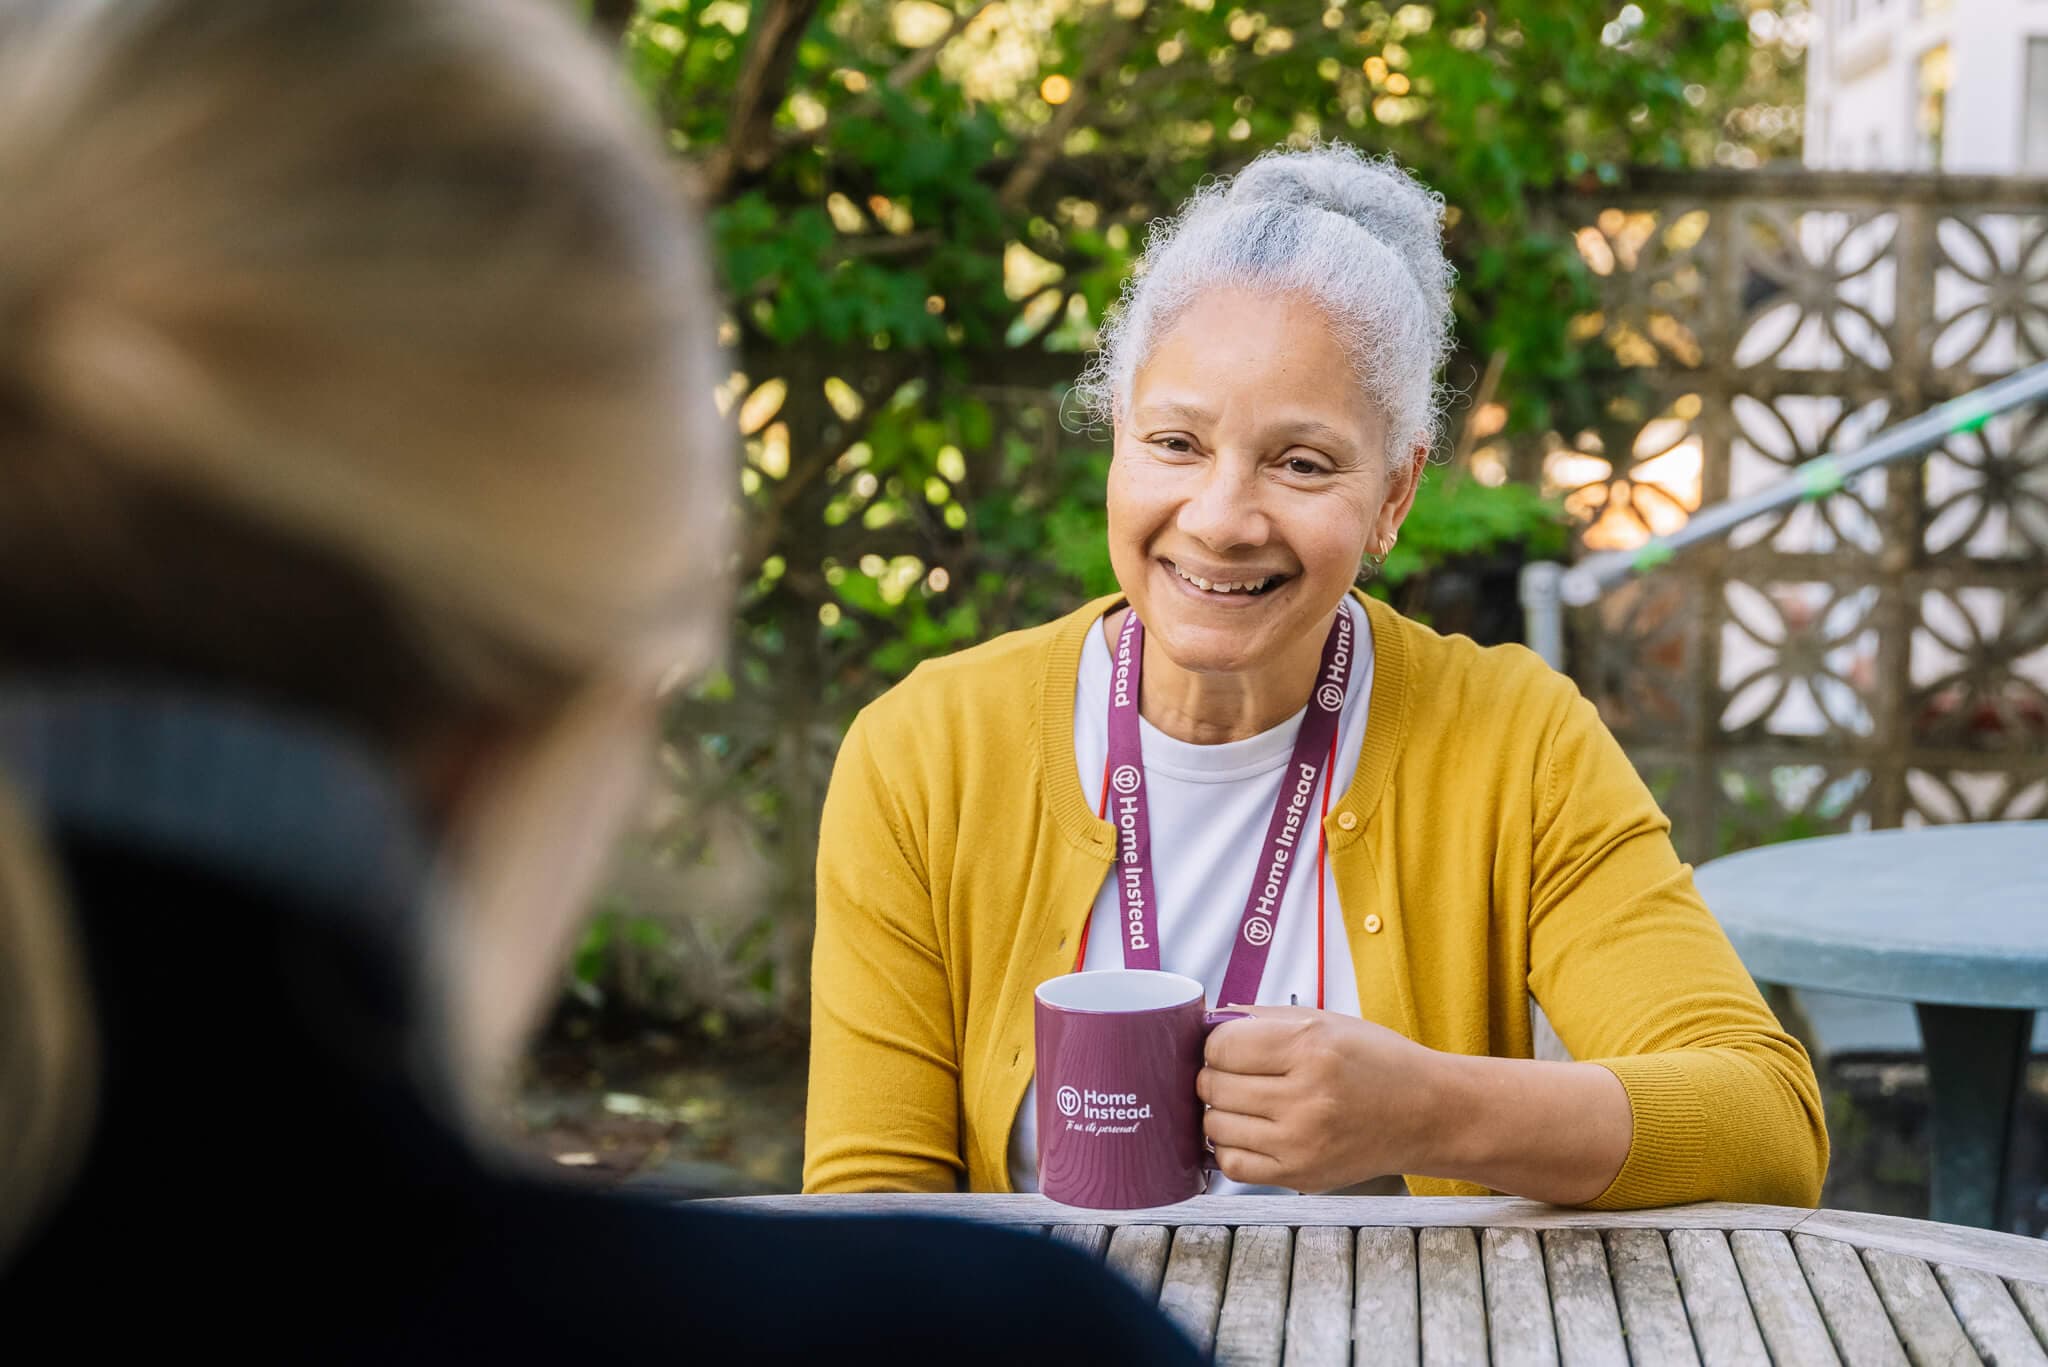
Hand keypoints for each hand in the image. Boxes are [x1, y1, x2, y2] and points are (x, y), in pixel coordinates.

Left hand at [1197, 1005, 1442, 1192]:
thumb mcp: (1325, 1020)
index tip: (1227, 1047)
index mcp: (1310, 1047)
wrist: (1428, 1114)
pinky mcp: (1302, 1175)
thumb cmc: (1377, 1062)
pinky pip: (1233, 1165)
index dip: (1215, 1045)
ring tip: (1243, 1102)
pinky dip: (1229, 1146)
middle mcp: (1305, 1097)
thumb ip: (1261, 1019)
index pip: (1221, 1047)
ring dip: (1219, 1112)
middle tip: (1234, 1074)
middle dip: (1214, 1076)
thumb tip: (1206, 1023)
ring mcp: (1302, 1142)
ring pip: (1216, 1126)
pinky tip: (1248, 1131)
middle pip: (1214, 1086)